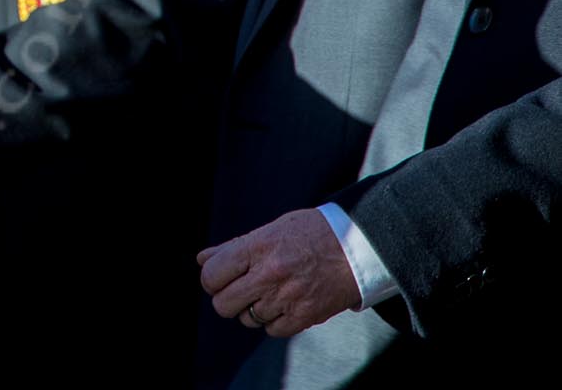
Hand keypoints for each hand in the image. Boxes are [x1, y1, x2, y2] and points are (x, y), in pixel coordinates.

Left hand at [198, 209, 361, 337]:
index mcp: (257, 247)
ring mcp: (288, 297)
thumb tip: (202, 259)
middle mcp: (269, 274)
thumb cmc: (312, 233)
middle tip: (238, 289)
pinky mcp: (306, 316)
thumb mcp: (271, 230)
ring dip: (251, 309)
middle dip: (225, 298)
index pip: (211, 275)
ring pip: (247, 318)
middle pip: (223, 304)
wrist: (359, 246)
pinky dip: (273, 322)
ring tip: (266, 294)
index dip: (210, 279)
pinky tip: (282, 305)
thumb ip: (233, 247)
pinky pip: (272, 330)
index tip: (217, 278)